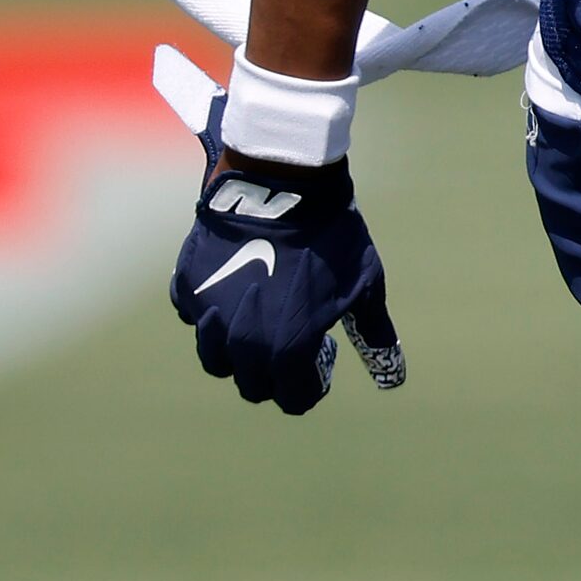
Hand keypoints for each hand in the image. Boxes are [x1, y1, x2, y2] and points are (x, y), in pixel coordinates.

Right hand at [157, 51, 404, 413]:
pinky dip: (213, 310)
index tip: (322, 357)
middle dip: (275, 373)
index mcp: (289, 351)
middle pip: (253, 385)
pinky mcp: (188, 286)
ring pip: (217, 359)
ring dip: (238, 351)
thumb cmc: (334, 236)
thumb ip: (375, 336)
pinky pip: (195, 316)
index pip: (295, 400)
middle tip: (293, 338)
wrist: (285, 181)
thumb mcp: (365, 286)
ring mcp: (210, 315)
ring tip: (261, 318)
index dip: (312, 385)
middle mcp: (244, 343)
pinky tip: (236, 285)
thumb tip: (393, 376)